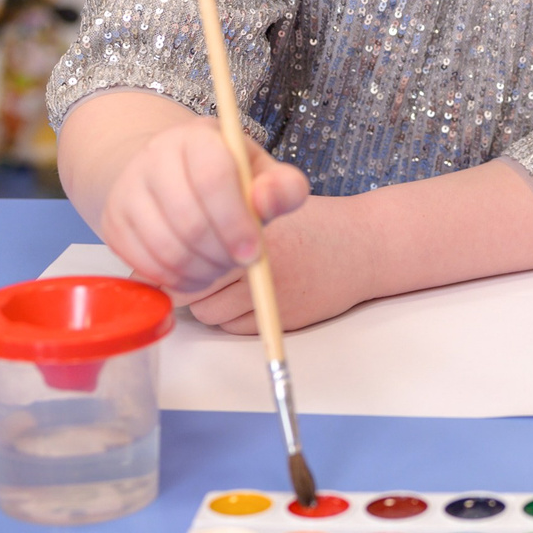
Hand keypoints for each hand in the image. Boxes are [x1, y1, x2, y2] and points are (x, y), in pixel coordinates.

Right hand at [95, 116, 308, 296]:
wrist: (173, 174)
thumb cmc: (229, 178)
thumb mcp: (263, 174)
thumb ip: (282, 187)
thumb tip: (269, 200)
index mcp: (198, 137)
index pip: (213, 178)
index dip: (236, 222)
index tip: (254, 253)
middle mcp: (154, 156)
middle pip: (188, 219)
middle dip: (221, 254)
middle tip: (240, 263)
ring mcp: (127, 189)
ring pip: (165, 247)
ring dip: (200, 270)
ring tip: (221, 267)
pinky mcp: (112, 222)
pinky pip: (144, 264)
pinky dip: (175, 280)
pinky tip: (196, 273)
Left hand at [184, 195, 376, 332]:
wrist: (363, 246)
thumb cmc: (311, 225)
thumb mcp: (267, 204)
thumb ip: (224, 220)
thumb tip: (170, 246)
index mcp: (249, 226)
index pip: (188, 253)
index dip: (180, 259)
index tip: (181, 257)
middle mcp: (257, 260)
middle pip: (191, 289)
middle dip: (191, 284)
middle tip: (204, 273)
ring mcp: (269, 293)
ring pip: (208, 312)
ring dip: (212, 302)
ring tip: (232, 284)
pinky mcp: (280, 318)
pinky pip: (234, 328)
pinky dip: (235, 319)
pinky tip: (253, 299)